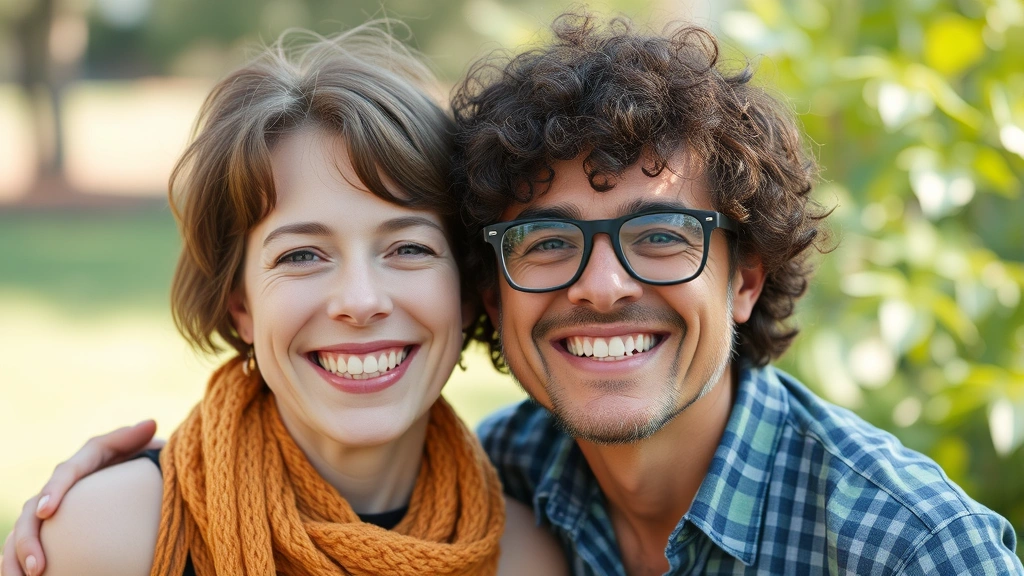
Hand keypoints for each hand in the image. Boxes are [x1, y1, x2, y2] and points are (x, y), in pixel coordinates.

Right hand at [0, 420, 160, 575]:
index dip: (54, 491)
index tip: (47, 511)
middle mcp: (58, 486)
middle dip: (29, 540)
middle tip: (38, 568)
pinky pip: (24, 546)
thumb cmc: (132, 458)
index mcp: (82, 462)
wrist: (126, 473)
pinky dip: (18, 564)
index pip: (64, 474)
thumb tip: (150, 423)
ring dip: (16, 558)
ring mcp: (48, 507)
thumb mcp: (134, 447)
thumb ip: (136, 439)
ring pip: (21, 533)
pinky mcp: (47, 527)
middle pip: (32, 511)